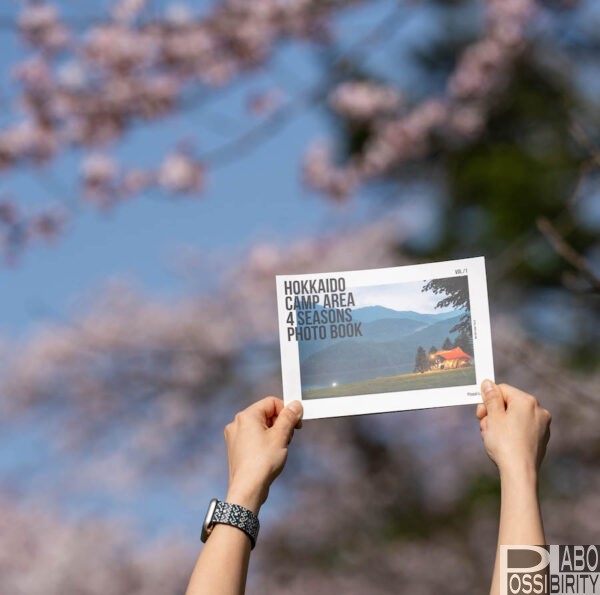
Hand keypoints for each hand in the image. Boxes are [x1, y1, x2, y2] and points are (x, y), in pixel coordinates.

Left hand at [224, 397, 302, 513]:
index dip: (286, 411)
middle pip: (265, 414)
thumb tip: (295, 406)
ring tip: (279, 448)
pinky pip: (253, 437)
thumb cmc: (262, 462)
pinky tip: (270, 454)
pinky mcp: (236, 448)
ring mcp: (234, 436)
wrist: (248, 488)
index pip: (271, 402)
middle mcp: (237, 423)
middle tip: (288, 438)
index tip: (296, 423)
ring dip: (274, 433)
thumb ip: (289, 417)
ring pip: (260, 426)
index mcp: (247, 416)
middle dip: (280, 423)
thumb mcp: (281, 436)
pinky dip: (264, 442)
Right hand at [476, 381, 550, 479]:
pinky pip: (522, 427)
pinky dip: (511, 431)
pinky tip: (503, 443)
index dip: (487, 400)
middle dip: (494, 413)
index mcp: (526, 401)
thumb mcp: (493, 417)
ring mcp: (542, 425)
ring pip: (515, 416)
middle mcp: (538, 410)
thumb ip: (490, 398)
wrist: (520, 472)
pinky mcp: (541, 438)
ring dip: (500, 423)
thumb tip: (488, 383)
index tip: (480, 414)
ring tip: (492, 437)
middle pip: (509, 403)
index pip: (502, 389)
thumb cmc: (505, 443)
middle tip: (484, 426)